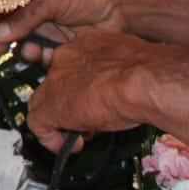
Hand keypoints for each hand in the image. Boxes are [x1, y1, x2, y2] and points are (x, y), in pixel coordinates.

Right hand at [0, 0, 133, 63]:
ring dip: (21, 50)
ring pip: (22, 44)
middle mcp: (33, 10)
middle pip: (5, 28)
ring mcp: (45, 28)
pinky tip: (47, 55)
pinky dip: (41, 58)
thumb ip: (25, 17)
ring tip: (29, 51)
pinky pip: (41, 55)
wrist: (123, 6)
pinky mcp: (59, 45)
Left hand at [24, 28, 166, 151]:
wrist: (145, 82)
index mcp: (88, 42)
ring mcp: (55, 81)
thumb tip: (126, 92)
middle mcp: (66, 56)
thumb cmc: (150, 74)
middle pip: (56, 82)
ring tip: (84, 135)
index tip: (96, 98)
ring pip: (44, 103)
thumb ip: (123, 74)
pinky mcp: (51, 106)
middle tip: (89, 120)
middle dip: (69, 104)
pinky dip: (51, 140)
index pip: (74, 63)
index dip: (82, 85)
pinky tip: (74, 146)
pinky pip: (38, 124)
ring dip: (61, 123)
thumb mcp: (134, 68)